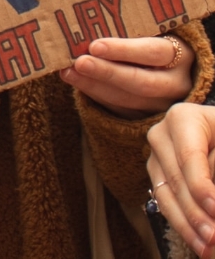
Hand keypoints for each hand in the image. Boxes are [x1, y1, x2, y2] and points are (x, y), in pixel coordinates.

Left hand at [66, 34, 195, 115]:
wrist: (166, 64)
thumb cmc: (150, 37)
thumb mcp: (148, 29)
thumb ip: (125, 28)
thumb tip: (86, 25)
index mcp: (181, 54)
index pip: (154, 52)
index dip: (124, 50)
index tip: (95, 46)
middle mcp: (177, 83)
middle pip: (143, 82)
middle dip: (108, 73)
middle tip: (80, 62)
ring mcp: (164, 103)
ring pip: (129, 100)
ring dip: (95, 86)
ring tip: (68, 72)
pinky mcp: (148, 116)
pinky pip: (121, 110)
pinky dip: (96, 96)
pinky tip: (77, 81)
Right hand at [149, 102, 214, 254]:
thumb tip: (211, 199)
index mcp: (182, 119)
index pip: (190, 157)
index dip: (202, 187)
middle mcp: (161, 135)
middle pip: (176, 180)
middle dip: (196, 213)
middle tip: (214, 237)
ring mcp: (155, 156)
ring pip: (166, 195)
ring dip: (188, 225)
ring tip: (207, 247)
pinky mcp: (157, 175)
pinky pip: (165, 202)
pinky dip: (183, 224)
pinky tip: (197, 241)